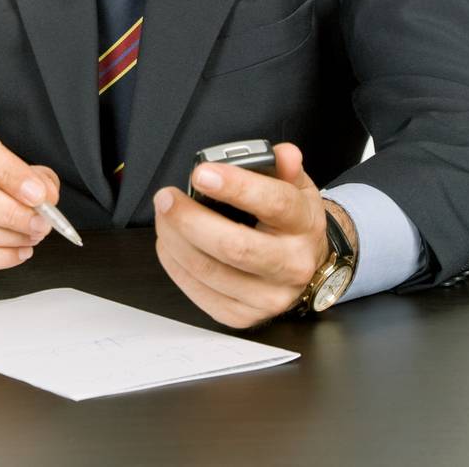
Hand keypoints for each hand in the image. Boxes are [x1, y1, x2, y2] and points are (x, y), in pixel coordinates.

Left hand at [152, 142, 344, 327]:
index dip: (235, 187)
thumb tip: (283, 154)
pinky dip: (175, 264)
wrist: (304, 263)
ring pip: (210, 270)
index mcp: (304, 225)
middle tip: (166, 197)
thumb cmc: (290, 221)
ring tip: (163, 216)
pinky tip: (169, 243)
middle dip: (190, 219)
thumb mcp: (294, 187)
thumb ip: (284, 166)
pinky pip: (199, 292)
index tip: (201, 172)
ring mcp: (269, 296)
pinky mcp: (243, 316)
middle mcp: (292, 265)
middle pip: (235, 246)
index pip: (274, 204)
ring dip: (174, 240)